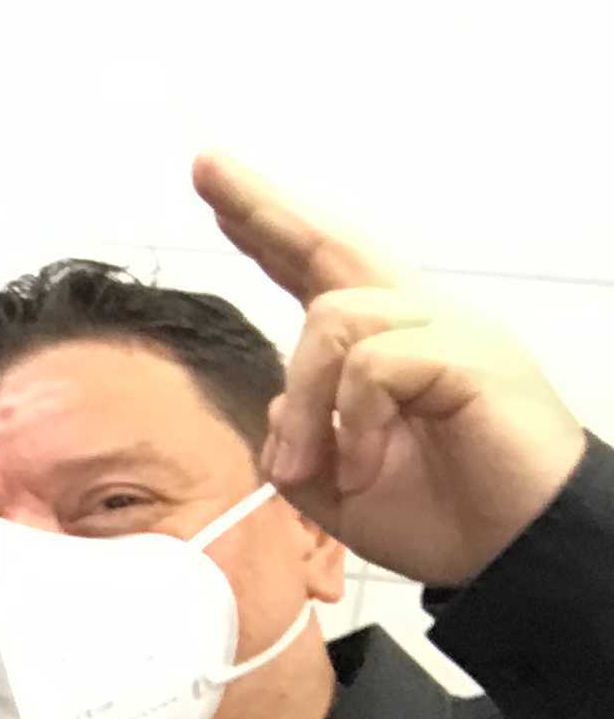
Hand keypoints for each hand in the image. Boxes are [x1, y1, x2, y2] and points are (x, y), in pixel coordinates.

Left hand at [196, 151, 586, 585]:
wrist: (511, 551)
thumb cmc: (439, 514)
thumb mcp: (333, 486)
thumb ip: (294, 441)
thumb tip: (279, 405)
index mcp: (379, 346)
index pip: (313, 271)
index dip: (265, 229)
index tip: (213, 182)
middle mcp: (414, 321)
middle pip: (331, 247)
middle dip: (263, 207)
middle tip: (207, 166)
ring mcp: (446, 330)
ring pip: (333, 319)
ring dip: (308, 402)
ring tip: (318, 471)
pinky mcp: (469, 356)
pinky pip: (375, 364)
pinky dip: (350, 424)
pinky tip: (363, 467)